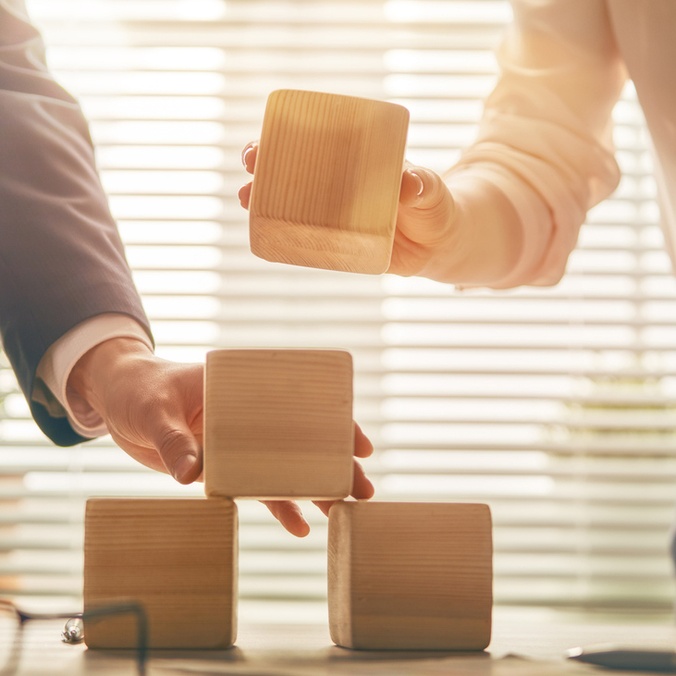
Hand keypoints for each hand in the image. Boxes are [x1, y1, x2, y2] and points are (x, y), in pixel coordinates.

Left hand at [68, 337, 374, 536]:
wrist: (118, 401)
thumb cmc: (139, 390)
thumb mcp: (154, 410)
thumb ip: (174, 440)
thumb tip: (194, 474)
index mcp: (243, 388)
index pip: (299, 401)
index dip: (334, 421)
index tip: (359, 444)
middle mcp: (249, 416)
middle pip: (302, 440)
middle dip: (333, 465)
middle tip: (362, 489)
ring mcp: (239, 444)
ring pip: (285, 469)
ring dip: (312, 490)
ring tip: (339, 511)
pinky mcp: (223, 467)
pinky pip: (255, 490)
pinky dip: (276, 507)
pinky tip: (299, 526)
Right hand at [238, 143, 455, 278]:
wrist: (441, 245)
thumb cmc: (436, 206)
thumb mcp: (431, 191)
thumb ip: (422, 184)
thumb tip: (409, 181)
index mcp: (358, 163)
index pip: (318, 145)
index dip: (289, 139)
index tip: (267, 137)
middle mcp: (341, 187)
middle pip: (295, 173)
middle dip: (266, 167)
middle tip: (249, 166)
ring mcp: (337, 216)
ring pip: (294, 205)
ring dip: (267, 201)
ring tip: (247, 200)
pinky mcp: (339, 244)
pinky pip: (308, 239)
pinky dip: (287, 236)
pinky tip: (270, 235)